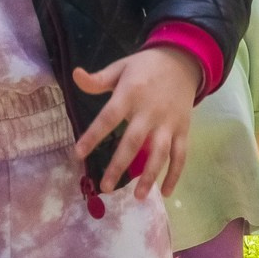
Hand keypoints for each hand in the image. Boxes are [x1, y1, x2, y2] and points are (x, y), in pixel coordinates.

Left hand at [72, 45, 200, 199]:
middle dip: (119, 166)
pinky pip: (180, 155)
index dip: (93, 135)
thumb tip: (75, 75)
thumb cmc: (145, 67)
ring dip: (150, 176)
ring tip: (138, 197)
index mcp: (130, 94)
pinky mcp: (183, 129)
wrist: (183, 60)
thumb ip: (98, 80)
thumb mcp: (121, 68)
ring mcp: (168, 122)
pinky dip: (175, 174)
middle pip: (133, 141)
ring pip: (160, 153)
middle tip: (105, 187)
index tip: (78, 154)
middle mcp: (150, 111)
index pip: (108, 117)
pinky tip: (167, 192)